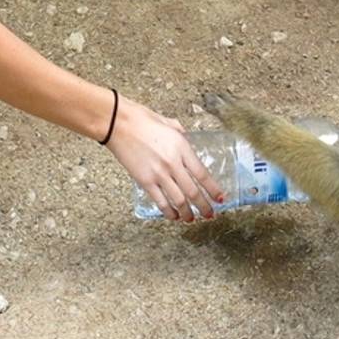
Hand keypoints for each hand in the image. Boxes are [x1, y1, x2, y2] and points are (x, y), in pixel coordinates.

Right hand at [105, 98, 223, 221]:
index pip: (203, 174)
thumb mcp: (168, 123)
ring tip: (192, 219)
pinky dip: (169, 212)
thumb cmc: (141, 119)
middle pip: (193, 191)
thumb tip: (186, 140)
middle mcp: (173, 163)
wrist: (118, 123)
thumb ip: (180, 134)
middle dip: (204, 206)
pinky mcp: (144, 181)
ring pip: (179, 200)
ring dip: (188, 213)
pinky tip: (174, 216)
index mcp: (182, 148)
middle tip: (210, 214)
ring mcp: (159, 174)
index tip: (220, 198)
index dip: (213, 189)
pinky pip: (160, 201)